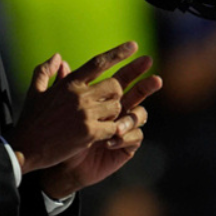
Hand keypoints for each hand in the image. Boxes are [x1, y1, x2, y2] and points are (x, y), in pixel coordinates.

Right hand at [7, 42, 153, 173]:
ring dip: (113, 114)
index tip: (134, 45)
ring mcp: (85, 114)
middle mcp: (79, 96)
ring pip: (116, 107)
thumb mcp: (34, 91)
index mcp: (69, 83)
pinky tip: (102, 136)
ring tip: (100, 121)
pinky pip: (114, 127)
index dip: (118, 53)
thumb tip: (58, 57)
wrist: (24, 148)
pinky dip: (112, 131)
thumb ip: (45, 70)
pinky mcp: (89, 133)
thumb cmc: (30, 120)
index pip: (98, 63)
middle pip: (114, 86)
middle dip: (114, 94)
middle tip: (106, 104)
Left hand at [41, 64, 162, 199]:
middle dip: (147, 85)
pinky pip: (136, 136)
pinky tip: (111, 141)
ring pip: (140, 114)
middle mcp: (120, 110)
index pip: (121, 77)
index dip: (131, 66)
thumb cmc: (62, 135)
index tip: (137, 50)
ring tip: (116, 128)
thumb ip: (62, 86)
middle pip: (139, 92)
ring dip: (131, 118)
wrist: (63, 165)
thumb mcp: (59, 108)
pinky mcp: (127, 145)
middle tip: (156, 80)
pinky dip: (125, 137)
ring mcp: (125, 127)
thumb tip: (61, 62)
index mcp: (105, 97)